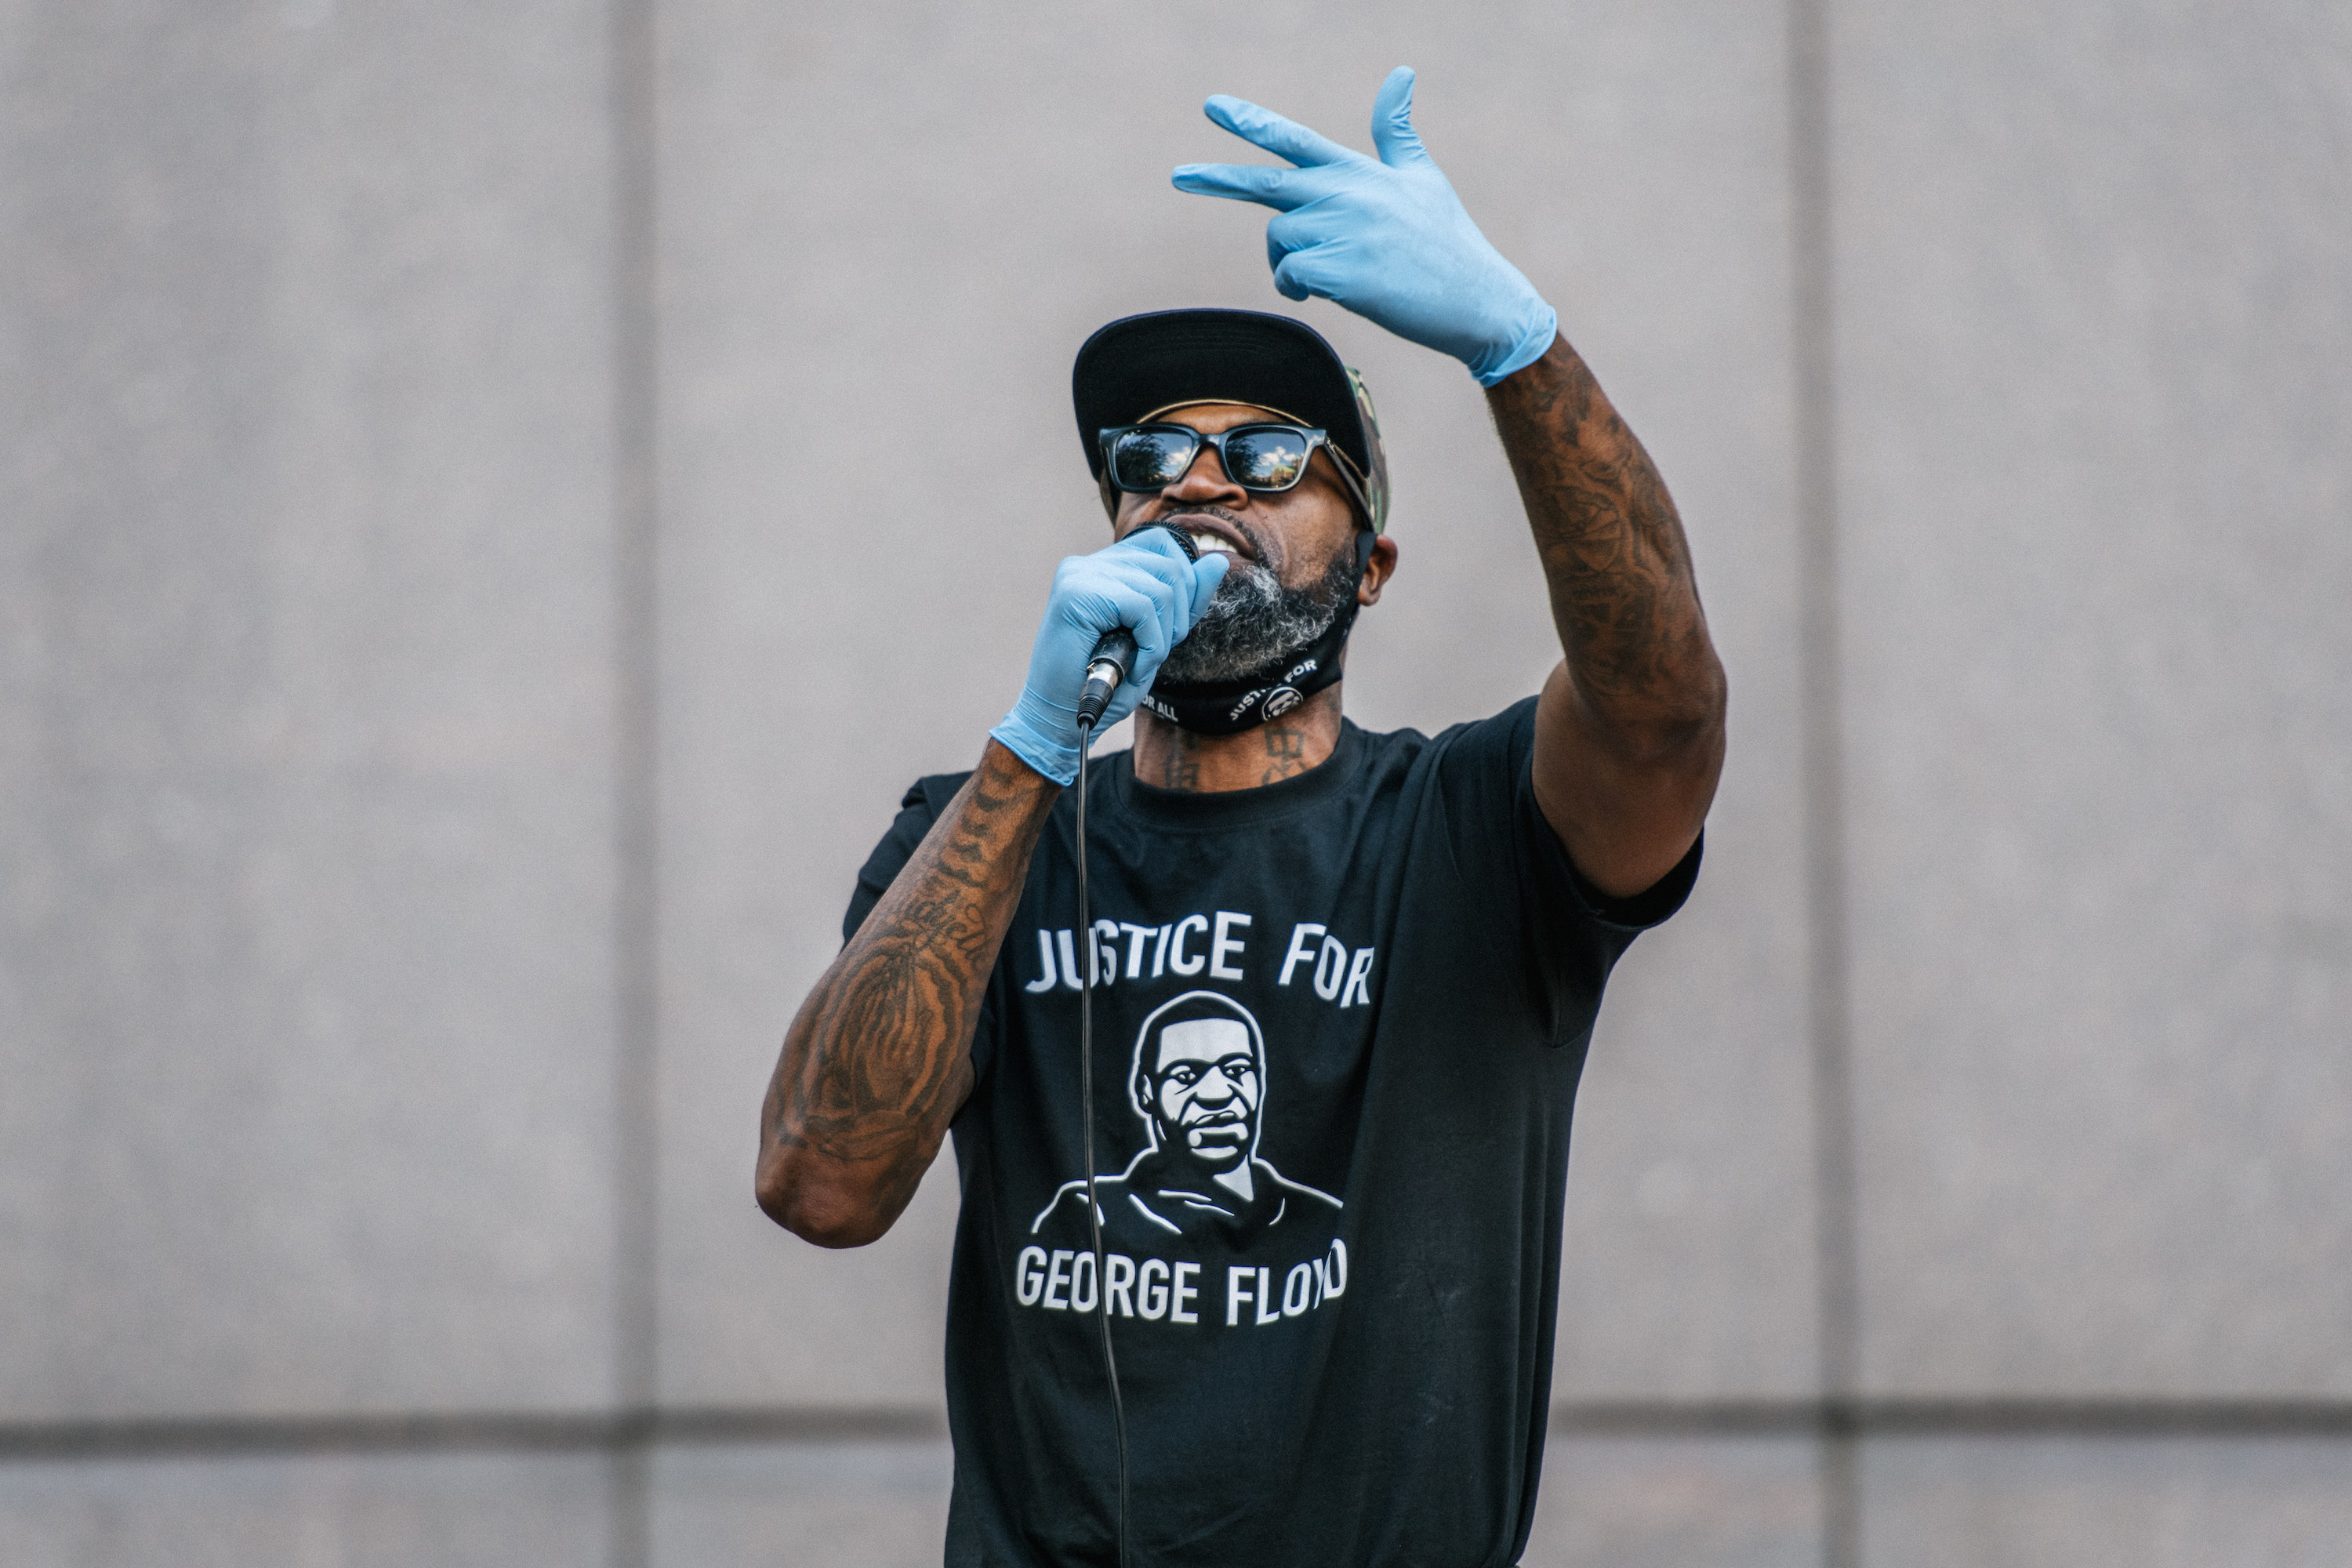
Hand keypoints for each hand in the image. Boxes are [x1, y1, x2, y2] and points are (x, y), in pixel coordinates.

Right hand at [991, 529, 1228, 784]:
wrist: (1059, 719)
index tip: (1168, 629)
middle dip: (1177, 618)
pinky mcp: (1077, 593)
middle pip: (1170, 565)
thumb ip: (1185, 599)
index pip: (1164, 546)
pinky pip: (1143, 606)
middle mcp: (1089, 564)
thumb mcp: (1157, 636)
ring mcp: (1080, 575)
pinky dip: (1150, 644)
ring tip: (1137, 663)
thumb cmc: (1105, 683)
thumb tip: (1219, 560)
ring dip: (1162, 638)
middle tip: (1151, 653)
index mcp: (1104, 567)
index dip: (1184, 586)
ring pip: (1162, 587)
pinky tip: (1132, 666)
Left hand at [1172, 66, 1557, 386]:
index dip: (1252, 121)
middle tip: (1179, 176)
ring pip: (1280, 241)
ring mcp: (1345, 231)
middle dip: (1217, 178)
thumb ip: (1396, 130)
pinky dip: (1300, 288)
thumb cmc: (1449, 242)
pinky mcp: (1344, 270)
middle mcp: (1347, 194)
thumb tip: (1401, 71)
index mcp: (1359, 171)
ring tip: (1329, 276)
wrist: (1480, 300)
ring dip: (1289, 265)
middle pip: (1266, 183)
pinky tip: (1332, 292)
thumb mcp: (1422, 176)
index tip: (1213, 106)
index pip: (1295, 139)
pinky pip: (1291, 275)